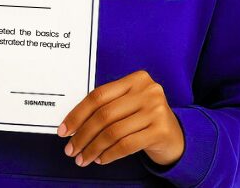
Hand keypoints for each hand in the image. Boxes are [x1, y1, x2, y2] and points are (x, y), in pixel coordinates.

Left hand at [58, 70, 184, 167]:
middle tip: (71, 150)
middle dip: (82, 135)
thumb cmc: (144, 120)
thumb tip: (72, 125)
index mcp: (136, 79)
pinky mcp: (161, 130)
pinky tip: (101, 159)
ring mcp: (157, 110)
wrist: (175, 136)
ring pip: (113, 132)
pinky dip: (109, 154)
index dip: (77, 114)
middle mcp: (148, 91)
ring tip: (83, 158)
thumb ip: (106, 107)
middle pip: (104, 114)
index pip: (99, 95)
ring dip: (93, 148)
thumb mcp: (128, 105)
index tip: (64, 130)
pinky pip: (126, 145)